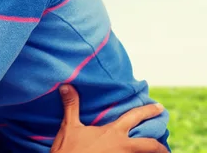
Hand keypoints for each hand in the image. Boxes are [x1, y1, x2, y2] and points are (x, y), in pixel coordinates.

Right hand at [51, 85, 167, 152]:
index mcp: (113, 133)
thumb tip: (66, 85)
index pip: (134, 118)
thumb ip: (71, 106)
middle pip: (149, 145)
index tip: (159, 108)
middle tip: (166, 144)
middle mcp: (123, 147)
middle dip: (160, 146)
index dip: (148, 111)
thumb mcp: (69, 126)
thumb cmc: (70, 149)